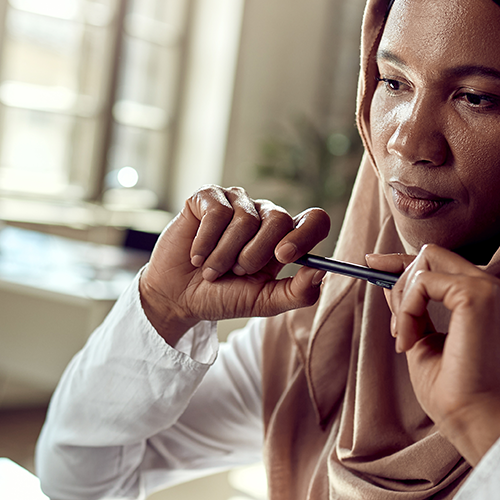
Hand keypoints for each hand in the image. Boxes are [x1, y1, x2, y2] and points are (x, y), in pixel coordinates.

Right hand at [140, 186, 330, 344]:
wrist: (178, 297)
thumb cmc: (224, 297)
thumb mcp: (264, 302)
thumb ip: (297, 292)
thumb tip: (321, 272)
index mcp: (285, 238)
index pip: (315, 220)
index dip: (304, 235)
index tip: (283, 257)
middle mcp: (264, 215)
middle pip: (280, 219)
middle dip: (254, 255)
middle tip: (236, 271)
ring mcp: (237, 202)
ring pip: (245, 219)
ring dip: (225, 255)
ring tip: (212, 269)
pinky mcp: (208, 196)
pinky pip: (217, 212)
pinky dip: (205, 243)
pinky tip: (197, 255)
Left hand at [366, 246, 499, 464]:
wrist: (471, 416)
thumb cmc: (451, 389)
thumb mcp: (422, 338)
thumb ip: (410, 308)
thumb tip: (387, 281)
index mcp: (482, 296)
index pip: (438, 261)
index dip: (401, 261)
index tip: (371, 263)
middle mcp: (489, 286)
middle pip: (430, 254)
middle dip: (398, 281)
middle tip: (396, 328)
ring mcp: (486, 288)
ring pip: (424, 263)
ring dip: (403, 302)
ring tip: (406, 340)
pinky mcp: (475, 295)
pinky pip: (422, 283)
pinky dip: (406, 311)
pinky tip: (410, 342)